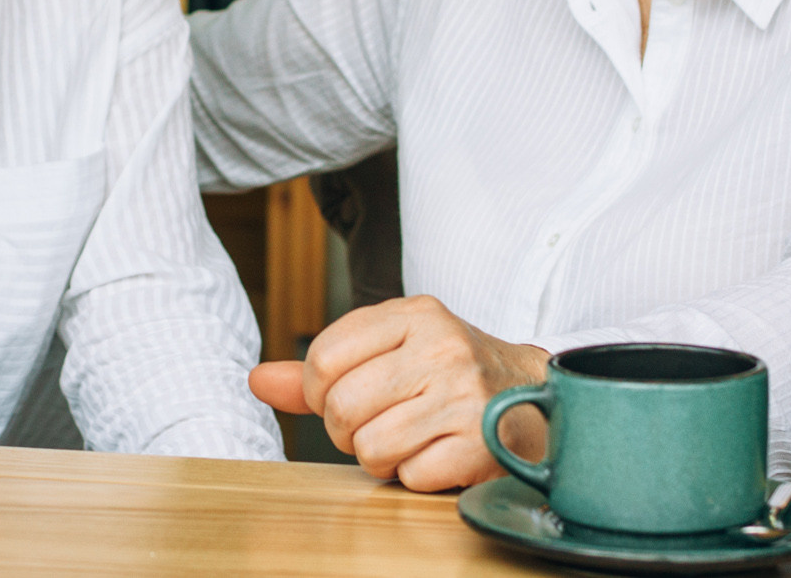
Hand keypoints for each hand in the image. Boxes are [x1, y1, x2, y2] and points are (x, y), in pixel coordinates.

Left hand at [247, 295, 550, 491]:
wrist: (533, 398)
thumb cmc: (448, 373)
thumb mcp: (391, 351)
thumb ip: (322, 368)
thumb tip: (256, 381)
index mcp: (414, 314)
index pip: (323, 356)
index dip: (317, 390)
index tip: (340, 395)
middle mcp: (442, 348)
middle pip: (341, 406)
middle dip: (347, 429)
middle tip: (377, 423)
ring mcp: (464, 396)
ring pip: (370, 446)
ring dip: (380, 455)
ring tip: (407, 437)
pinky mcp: (480, 445)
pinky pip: (409, 475)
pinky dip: (414, 474)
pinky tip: (435, 453)